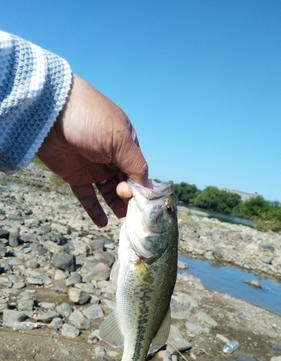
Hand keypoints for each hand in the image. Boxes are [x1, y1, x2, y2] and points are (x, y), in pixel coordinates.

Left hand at [37, 74, 147, 225]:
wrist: (48, 112)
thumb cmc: (89, 119)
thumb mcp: (120, 139)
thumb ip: (136, 164)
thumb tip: (146, 187)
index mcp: (126, 144)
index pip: (139, 171)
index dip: (140, 187)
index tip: (140, 202)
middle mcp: (111, 156)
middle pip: (125, 184)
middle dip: (129, 199)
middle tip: (128, 211)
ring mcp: (93, 167)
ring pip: (108, 192)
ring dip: (115, 205)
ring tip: (118, 215)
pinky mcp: (75, 175)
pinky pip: (87, 196)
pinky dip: (94, 210)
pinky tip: (101, 222)